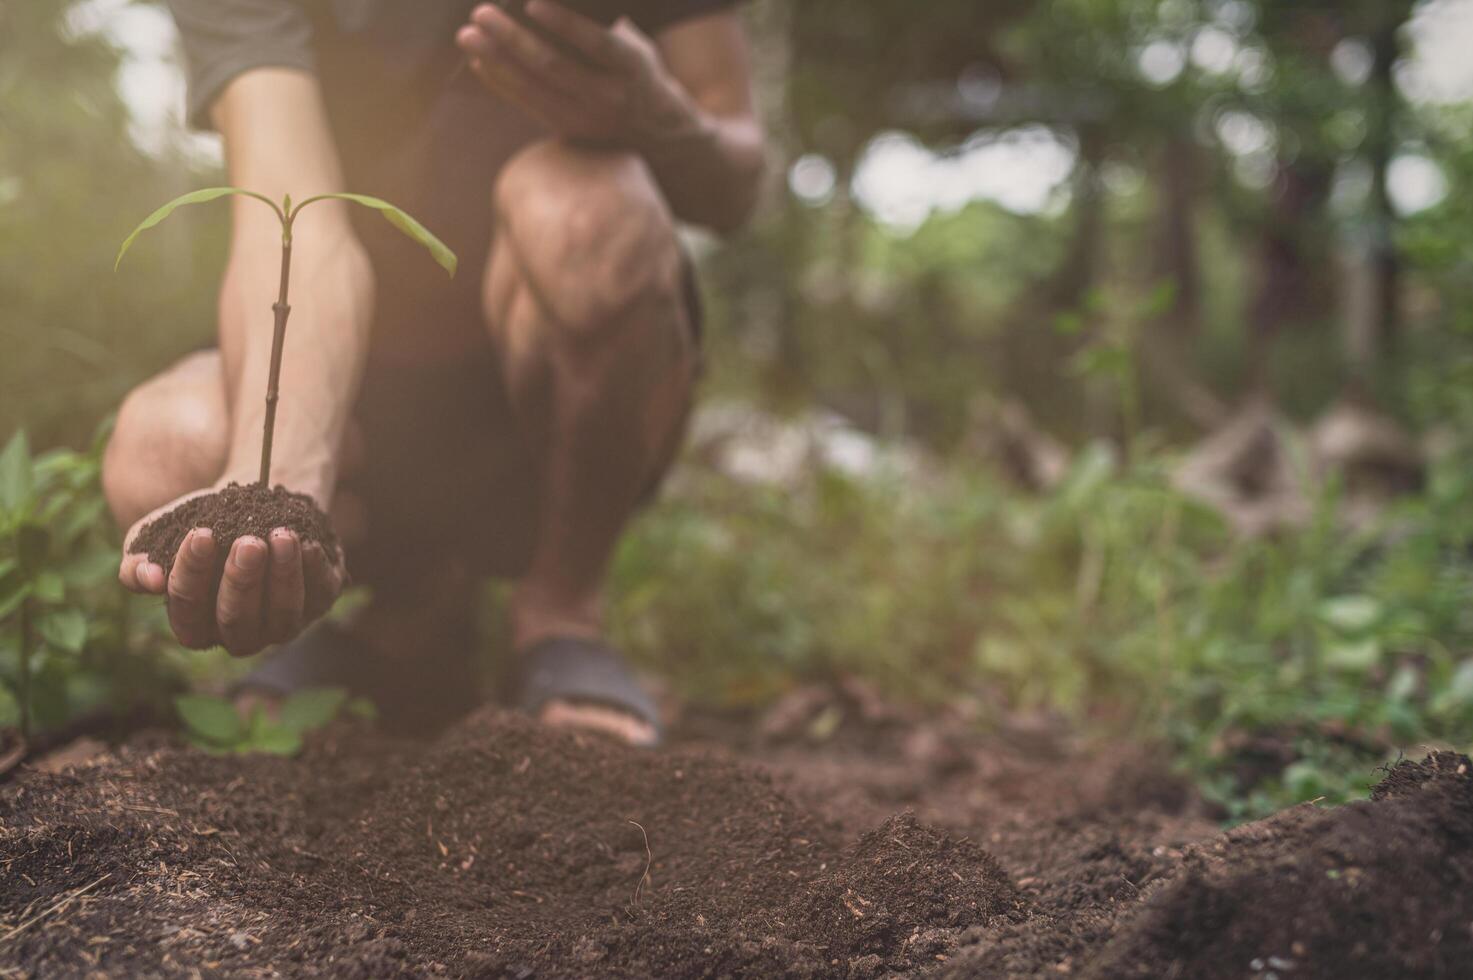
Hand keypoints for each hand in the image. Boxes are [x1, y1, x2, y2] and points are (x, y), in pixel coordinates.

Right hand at [118, 486, 346, 657]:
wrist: (258, 502)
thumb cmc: (205, 525)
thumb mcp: (162, 535)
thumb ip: (139, 560)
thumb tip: (148, 579)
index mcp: (198, 626)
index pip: (189, 614)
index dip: (191, 577)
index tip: (199, 534)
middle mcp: (242, 635)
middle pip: (237, 620)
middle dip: (242, 581)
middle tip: (248, 542)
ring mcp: (285, 624)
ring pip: (283, 615)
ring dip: (283, 576)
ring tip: (281, 536)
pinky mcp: (321, 601)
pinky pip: (320, 594)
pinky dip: (314, 570)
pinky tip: (308, 543)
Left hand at [456, 1, 697, 146]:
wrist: (659, 135)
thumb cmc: (642, 75)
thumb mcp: (638, 48)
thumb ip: (606, 29)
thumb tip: (561, 1)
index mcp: (631, 68)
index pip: (595, 44)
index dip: (563, 23)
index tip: (531, 2)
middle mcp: (608, 96)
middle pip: (552, 65)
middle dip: (512, 37)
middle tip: (481, 13)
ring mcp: (586, 117)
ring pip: (532, 87)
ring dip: (496, 60)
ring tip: (468, 37)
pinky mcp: (568, 130)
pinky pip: (527, 104)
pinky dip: (500, 82)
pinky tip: (480, 62)